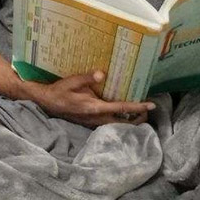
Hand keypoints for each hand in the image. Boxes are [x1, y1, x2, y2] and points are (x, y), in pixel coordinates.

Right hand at [30, 71, 154, 127]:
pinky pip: (109, 124)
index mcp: (95, 108)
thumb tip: (102, 74)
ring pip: (117, 125)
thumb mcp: (72, 81)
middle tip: (147, 111)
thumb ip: (87, 78)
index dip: (137, 107)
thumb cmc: (60, 91)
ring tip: (138, 113)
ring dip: (129, 121)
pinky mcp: (90, 122)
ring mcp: (93, 122)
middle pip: (123, 123)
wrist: (47, 102)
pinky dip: (119, 120)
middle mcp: (96, 118)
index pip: (121, 108)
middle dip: (137, 118)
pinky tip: (121, 113)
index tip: (151, 105)